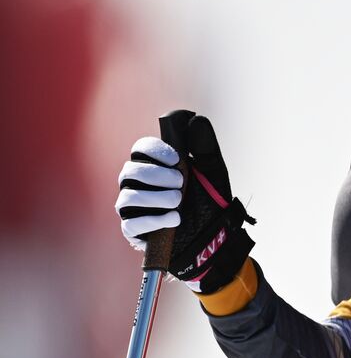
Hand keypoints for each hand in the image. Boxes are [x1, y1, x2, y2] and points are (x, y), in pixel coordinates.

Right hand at [114, 112, 254, 292]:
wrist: (216, 238)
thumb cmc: (210, 201)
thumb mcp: (213, 172)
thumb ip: (204, 146)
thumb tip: (195, 118)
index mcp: (154, 166)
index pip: (140, 149)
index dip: (154, 150)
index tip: (175, 158)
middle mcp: (138, 185)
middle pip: (130, 171)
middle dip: (155, 175)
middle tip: (180, 182)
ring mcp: (133, 209)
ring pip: (127, 197)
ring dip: (154, 197)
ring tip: (178, 200)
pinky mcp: (135, 232)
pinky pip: (131, 224)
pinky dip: (153, 220)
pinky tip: (174, 218)